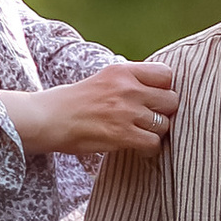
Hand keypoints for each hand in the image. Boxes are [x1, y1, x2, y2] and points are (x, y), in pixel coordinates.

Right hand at [0, 61, 177, 159]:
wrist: (50, 118)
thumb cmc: (75, 101)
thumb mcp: (104, 78)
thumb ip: (130, 81)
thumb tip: (158, 88)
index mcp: (123, 71)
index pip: (166, 74)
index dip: (165, 88)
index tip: (156, 99)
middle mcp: (128, 88)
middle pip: (171, 100)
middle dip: (165, 112)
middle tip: (152, 119)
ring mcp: (126, 112)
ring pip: (165, 124)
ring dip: (156, 132)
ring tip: (142, 134)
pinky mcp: (122, 134)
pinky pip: (154, 143)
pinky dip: (149, 148)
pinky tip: (138, 147)